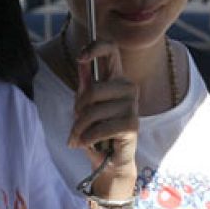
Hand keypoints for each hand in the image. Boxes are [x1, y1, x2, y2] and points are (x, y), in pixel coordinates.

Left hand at [67, 38, 138, 195]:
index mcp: (116, 78)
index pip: (112, 50)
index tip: (81, 57)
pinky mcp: (132, 125)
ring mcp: (132, 106)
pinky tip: (86, 144)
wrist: (109, 161)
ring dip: (79, 129)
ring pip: (92, 111)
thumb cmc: (97, 130)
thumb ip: (85, 83)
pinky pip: (100, 128)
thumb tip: (82, 60)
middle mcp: (128, 88)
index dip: (96, 48)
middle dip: (77, 110)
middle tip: (76, 123)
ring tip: (78, 137)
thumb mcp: (86, 104)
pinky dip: (87, 138)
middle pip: (92, 90)